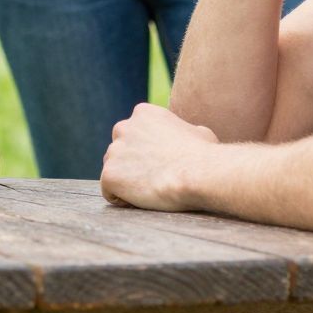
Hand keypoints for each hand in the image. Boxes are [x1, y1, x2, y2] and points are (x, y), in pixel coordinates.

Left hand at [101, 103, 217, 212]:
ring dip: (127, 181)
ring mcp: (114, 151)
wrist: (198, 173)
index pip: (134, 134)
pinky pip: (109, 191)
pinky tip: (142, 199)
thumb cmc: (204, 155)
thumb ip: (184, 130)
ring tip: (151, 189)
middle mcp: (123, 127)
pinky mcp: (109, 174)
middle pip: (119, 151)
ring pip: (113, 170)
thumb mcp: (199, 132)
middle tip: (154, 178)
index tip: (162, 163)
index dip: (146, 152)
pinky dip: (122, 198)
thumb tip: (191, 134)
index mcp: (142, 113)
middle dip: (132, 165)